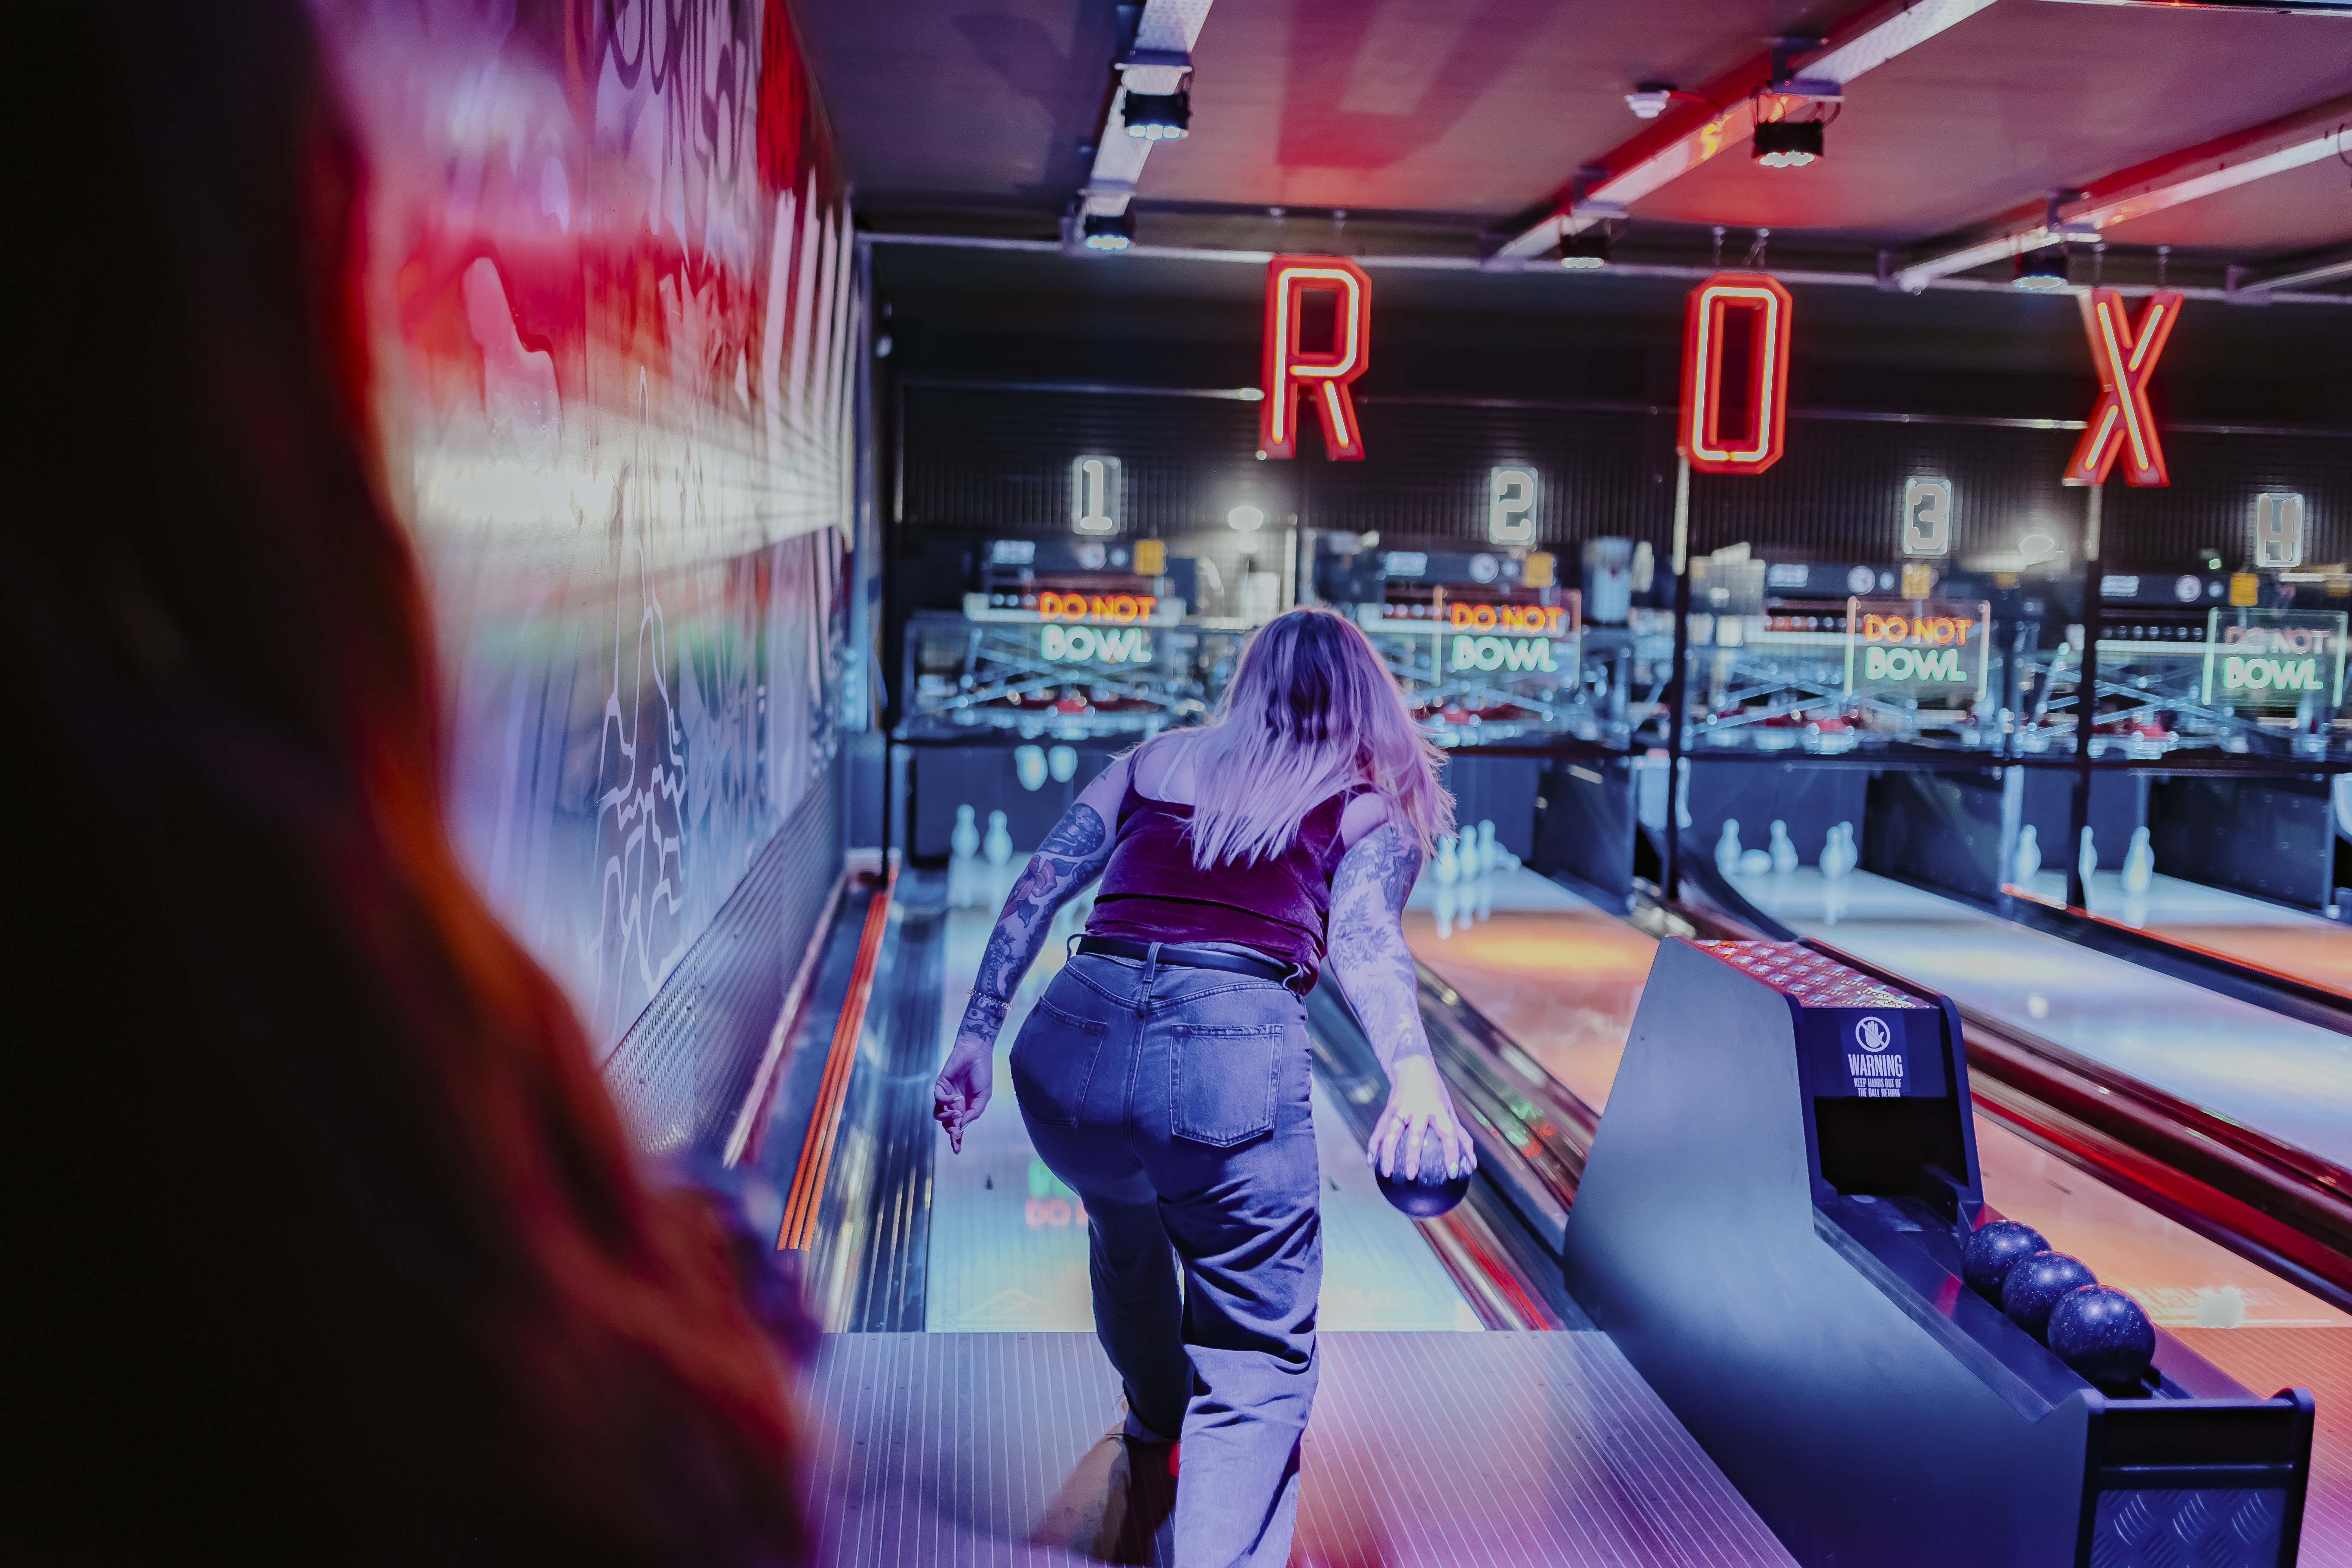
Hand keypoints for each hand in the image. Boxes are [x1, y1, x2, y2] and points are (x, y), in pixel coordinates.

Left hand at [932, 1032, 993, 1153]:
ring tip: (956, 1113)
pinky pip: (938, 1099)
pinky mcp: (940, 1086)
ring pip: (939, 1115)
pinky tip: (955, 1098)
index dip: (957, 1140)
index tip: (957, 1150)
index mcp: (966, 1109)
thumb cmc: (982, 1074)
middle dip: (951, 1132)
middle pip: (947, 1124)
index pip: (959, 1128)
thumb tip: (963, 1125)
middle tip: (956, 1133)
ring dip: (947, 1118)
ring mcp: (946, 1096)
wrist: (977, 1054)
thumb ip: (975, 1112)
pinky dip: (946, 1101)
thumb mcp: (984, 1097)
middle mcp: (954, 1105)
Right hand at [1367, 1055, 1475, 1182]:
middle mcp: (1420, 1109)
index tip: (1453, 1173)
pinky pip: (1379, 1129)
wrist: (1414, 1067)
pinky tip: (1371, 1162)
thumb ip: (1461, 1137)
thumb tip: (1472, 1165)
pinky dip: (1374, 1145)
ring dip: (1388, 1153)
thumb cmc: (1436, 1094)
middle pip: (1415, 1135)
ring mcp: (1402, 1109)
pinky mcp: (1389, 1110)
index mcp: (1439, 1110)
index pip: (1448, 1134)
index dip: (1452, 1153)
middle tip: (1411, 1176)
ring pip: (1392, 1133)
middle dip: (1413, 1156)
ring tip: (1387, 1173)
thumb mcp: (1450, 1112)